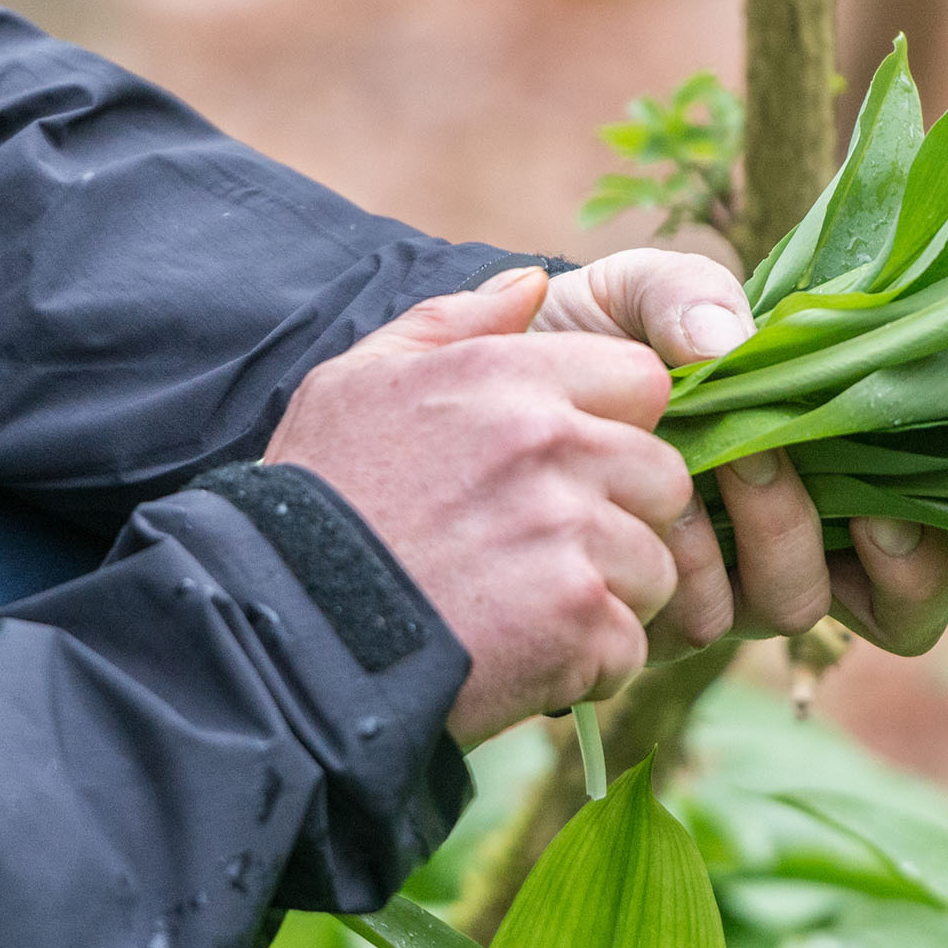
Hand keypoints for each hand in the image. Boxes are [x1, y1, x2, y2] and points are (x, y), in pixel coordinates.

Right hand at [265, 268, 690, 745]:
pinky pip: (629, 643)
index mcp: (509, 377)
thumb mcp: (358, 382)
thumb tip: (533, 284)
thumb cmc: (317, 502)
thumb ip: (454, 321)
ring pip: (657, 566)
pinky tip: (518, 656)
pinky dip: (584, 663)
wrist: (283, 629)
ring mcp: (571, 533)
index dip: (616, 426)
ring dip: (607, 596)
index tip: (567, 469)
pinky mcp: (578, 619)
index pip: (645, 380)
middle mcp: (551, 444)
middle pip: (665, 477)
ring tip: (523, 608)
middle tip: (545, 551)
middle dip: (623, 517)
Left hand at [533, 248, 947, 660]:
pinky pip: (688, 621)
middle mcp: (774, 555)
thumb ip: (693, 294)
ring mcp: (712, 592)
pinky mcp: (644, 615)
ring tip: (684, 465)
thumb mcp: (647, 289)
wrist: (497, 368)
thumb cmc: (599, 334)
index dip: (917, 568)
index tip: (887, 516)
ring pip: (769, 611)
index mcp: (818, 488)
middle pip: (845, 602)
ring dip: (735, 539)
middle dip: (800, 529)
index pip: (905, 575)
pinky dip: (671, 555)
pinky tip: (628, 497)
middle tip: (757, 457)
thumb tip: (730, 340)